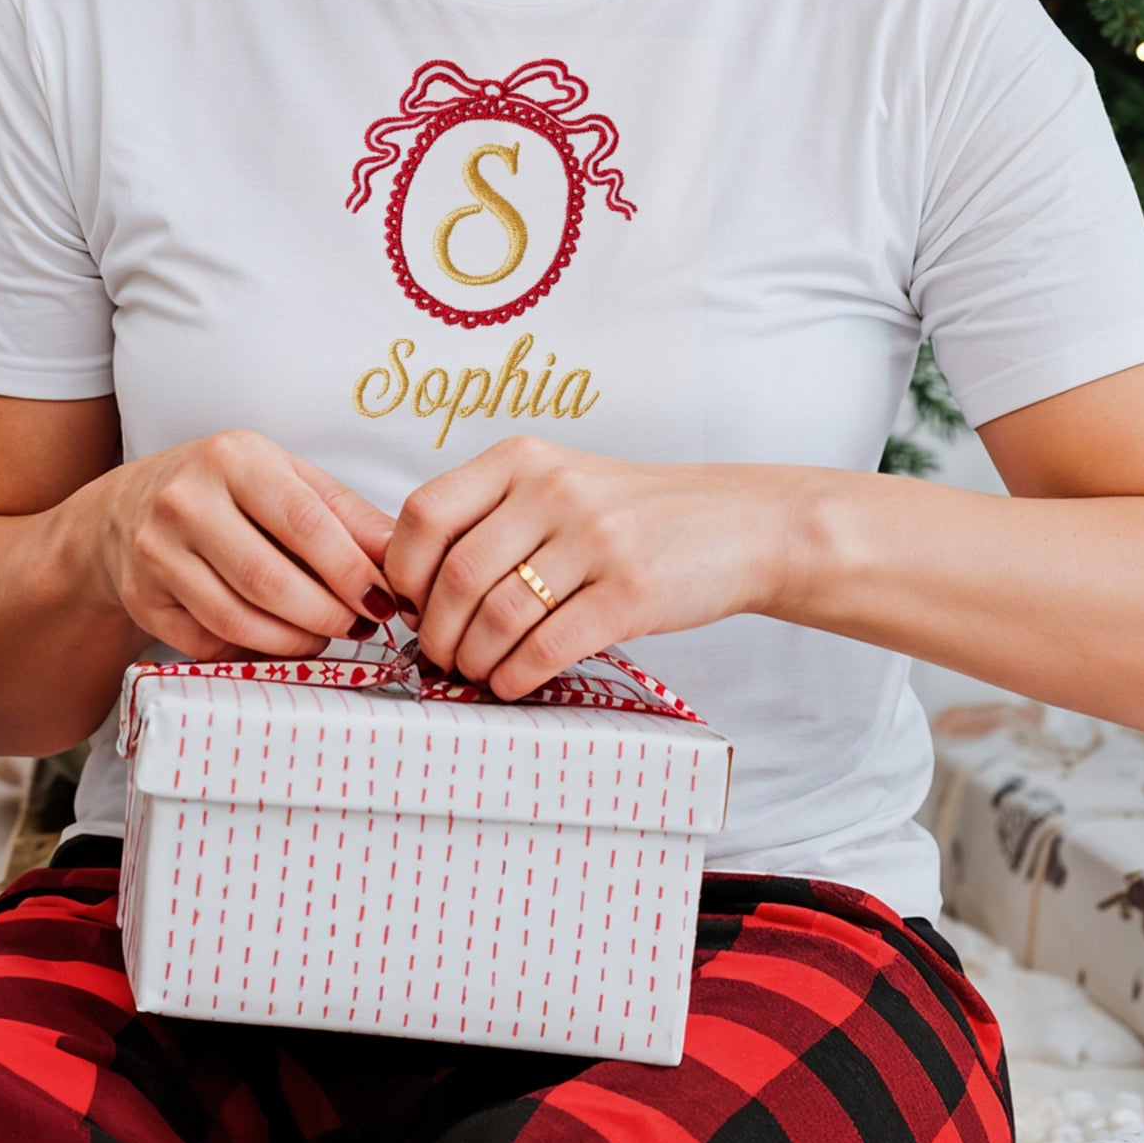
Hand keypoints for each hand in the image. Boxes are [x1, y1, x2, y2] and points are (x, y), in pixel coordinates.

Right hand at [88, 429, 397, 661]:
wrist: (124, 510)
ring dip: (295, 641)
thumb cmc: (224, 492)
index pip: (305, 524)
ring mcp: (155, 552)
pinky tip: (275, 640)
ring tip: (323, 636)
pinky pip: (209, 642)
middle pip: (270, 580)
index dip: (351, 571)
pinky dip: (252, 651)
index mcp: (233, 459)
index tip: (382, 599)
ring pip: (238, 620)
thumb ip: (345, 513)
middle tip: (358, 626)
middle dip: (327, 615)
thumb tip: (399, 552)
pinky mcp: (142, 599)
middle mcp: (185, 501)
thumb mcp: (285, 479)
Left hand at [384, 438, 793, 698]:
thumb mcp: (561, 484)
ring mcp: (595, 541)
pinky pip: (546, 647)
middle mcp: (555, 492)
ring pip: (496, 618)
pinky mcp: (630, 594)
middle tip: (440, 654)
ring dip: (474, 660)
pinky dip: (516, 676)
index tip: (409, 603)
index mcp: (523, 460)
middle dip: (436, 632)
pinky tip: (514, 682)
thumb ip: (495, 515)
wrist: (740, 524)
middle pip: (456, 577)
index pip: (425, 514)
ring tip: (477, 671)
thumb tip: (417, 585)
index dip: (403, 570)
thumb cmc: (639, 514)